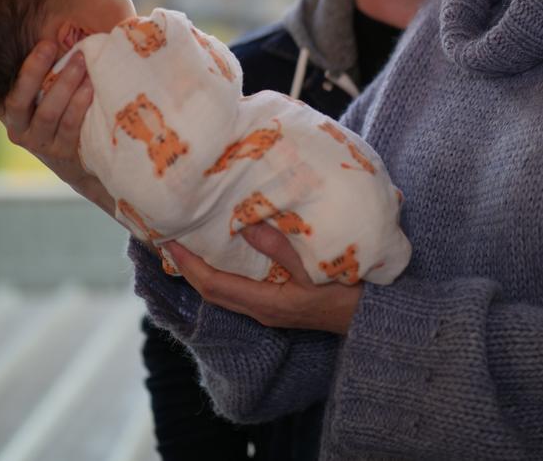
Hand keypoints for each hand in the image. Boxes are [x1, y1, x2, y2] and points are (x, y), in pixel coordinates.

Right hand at [0, 41, 114, 216]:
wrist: (80, 156)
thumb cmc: (59, 110)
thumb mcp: (42, 90)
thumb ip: (39, 70)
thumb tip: (51, 33)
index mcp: (5, 108)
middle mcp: (16, 126)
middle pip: (18, 99)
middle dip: (33, 69)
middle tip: (48, 44)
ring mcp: (38, 142)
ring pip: (47, 112)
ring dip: (65, 83)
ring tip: (81, 61)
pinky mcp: (61, 152)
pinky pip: (69, 125)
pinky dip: (80, 103)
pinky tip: (91, 86)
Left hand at [166, 223, 361, 334]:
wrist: (374, 318)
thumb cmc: (348, 292)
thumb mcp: (315, 267)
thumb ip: (280, 247)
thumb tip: (245, 224)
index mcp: (265, 303)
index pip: (213, 285)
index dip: (188, 264)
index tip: (169, 241)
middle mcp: (260, 309)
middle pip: (211, 290)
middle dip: (188, 265)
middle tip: (170, 236)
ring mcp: (268, 308)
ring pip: (223, 289)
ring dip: (204, 267)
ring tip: (190, 239)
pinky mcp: (277, 302)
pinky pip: (238, 286)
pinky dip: (224, 268)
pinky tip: (226, 248)